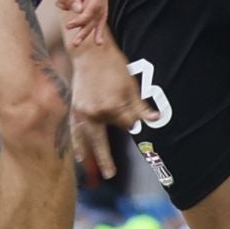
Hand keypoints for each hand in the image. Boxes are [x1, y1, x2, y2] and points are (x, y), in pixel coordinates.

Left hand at [44, 0, 109, 47]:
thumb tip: (78, 11)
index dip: (76, 13)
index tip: (68, 24)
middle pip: (97, 6)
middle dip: (86, 25)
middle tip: (76, 40)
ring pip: (101, 10)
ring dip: (92, 28)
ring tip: (82, 42)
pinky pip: (102, 10)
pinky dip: (99, 24)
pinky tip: (98, 39)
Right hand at [68, 41, 157, 177]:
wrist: (90, 53)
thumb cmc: (113, 66)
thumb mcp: (131, 86)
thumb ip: (140, 107)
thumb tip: (155, 120)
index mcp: (111, 107)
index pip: (127, 125)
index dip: (133, 122)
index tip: (136, 116)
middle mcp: (95, 113)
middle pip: (102, 141)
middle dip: (106, 159)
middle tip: (110, 175)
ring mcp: (82, 112)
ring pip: (87, 139)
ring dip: (90, 154)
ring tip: (92, 170)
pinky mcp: (74, 110)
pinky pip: (75, 131)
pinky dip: (77, 144)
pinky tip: (80, 155)